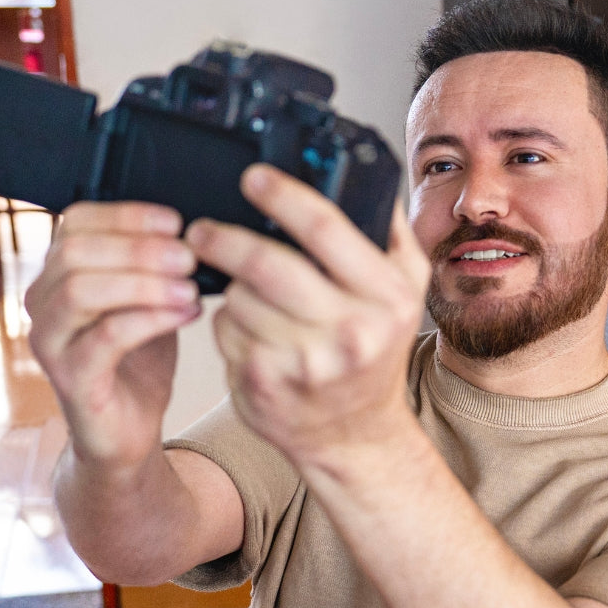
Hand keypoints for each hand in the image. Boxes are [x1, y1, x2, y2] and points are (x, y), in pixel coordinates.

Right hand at [25, 201, 200, 469]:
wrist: (128, 430)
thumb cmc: (140, 360)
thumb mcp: (150, 300)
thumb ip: (157, 265)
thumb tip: (196, 230)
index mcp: (58, 274)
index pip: (76, 222)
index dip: (127, 215)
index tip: (177, 222)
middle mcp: (42, 303)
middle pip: (74, 252)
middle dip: (139, 248)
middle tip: (189, 257)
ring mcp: (50, 342)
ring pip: (82, 291)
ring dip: (144, 283)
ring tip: (191, 289)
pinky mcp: (71, 379)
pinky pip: (106, 336)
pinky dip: (151, 319)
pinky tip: (188, 315)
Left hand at [185, 165, 430, 474]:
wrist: (356, 434)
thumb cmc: (375, 352)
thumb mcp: (404, 292)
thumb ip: (390, 234)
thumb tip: (364, 174)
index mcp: (388, 297)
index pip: (326, 228)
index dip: (282, 195)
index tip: (253, 178)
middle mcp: (352, 331)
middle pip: (267, 264)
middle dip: (223, 239)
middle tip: (202, 230)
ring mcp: (307, 363)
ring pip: (239, 298)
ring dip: (232, 288)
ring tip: (247, 295)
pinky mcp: (266, 385)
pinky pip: (226, 331)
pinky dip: (228, 324)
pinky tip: (251, 332)